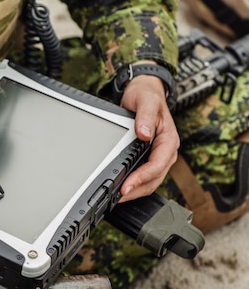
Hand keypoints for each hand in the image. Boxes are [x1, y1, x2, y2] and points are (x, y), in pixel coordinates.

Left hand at [118, 72, 179, 201]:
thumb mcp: (146, 101)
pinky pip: (145, 175)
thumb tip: (144, 133)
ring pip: (151, 180)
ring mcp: (158, 155)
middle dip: (137, 189)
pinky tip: (123, 187)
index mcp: (169, 139)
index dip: (142, 177)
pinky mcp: (149, 157)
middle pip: (154, 177)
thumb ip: (145, 117)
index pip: (157, 164)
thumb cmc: (146, 96)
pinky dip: (135, 184)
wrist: (144, 92)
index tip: (127, 185)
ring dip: (136, 190)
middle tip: (120, 196)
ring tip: (119, 197)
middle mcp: (166, 150)